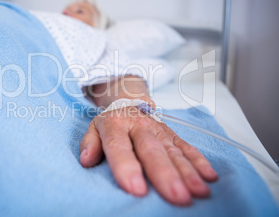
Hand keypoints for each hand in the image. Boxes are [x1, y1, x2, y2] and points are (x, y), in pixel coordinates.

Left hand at [79, 106, 217, 205]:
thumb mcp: (94, 128)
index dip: (126, 167)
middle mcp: (139, 127)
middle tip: (176, 196)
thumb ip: (90, 143)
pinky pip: (187, 147)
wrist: (129, 100)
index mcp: (115, 125)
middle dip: (165, 174)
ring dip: (187, 171)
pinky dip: (199, 161)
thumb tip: (86, 159)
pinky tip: (209, 177)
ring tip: (198, 192)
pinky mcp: (173, 134)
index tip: (135, 189)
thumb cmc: (111, 122)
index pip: (119, 146)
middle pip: (152, 150)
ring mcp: (159, 130)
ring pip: (174, 151)